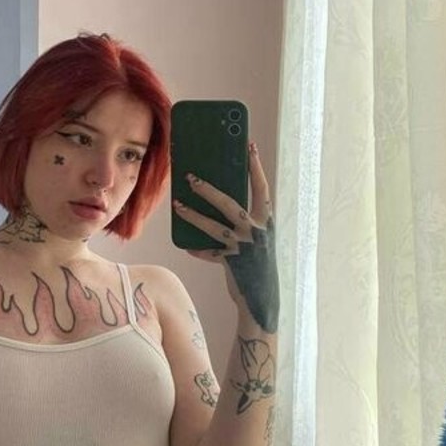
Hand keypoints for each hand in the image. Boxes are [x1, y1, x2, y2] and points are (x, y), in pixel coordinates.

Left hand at [173, 141, 278, 332]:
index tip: (249, 145)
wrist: (262, 300)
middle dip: (209, 189)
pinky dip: (197, 248)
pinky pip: (209, 252)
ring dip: (193, 215)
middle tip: (191, 176)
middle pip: (230, 204)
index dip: (255, 166)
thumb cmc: (258, 265)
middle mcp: (258, 232)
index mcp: (268, 222)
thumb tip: (220, 197)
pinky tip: (186, 244)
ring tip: (178, 204)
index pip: (261, 188)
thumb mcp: (258, 239)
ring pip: (214, 226)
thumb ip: (245, 221)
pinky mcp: (231, 262)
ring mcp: (244, 247)